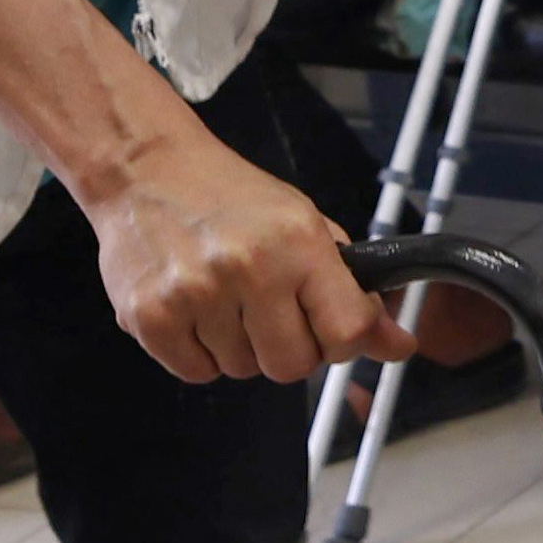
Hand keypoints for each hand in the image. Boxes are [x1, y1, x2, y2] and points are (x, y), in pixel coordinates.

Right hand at [83, 124, 386, 383]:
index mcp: (297, 242)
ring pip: (242, 371)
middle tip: (270, 312)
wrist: (143, 169)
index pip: (348, 331)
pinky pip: (197, 373)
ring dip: (240, 347)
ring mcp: (194, 294)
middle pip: (293, 366)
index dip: (344, 341)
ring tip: (225, 298)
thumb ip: (354, 290)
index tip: (331, 329)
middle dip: (289, 349)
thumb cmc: (229, 196)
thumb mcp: (306, 226)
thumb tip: (398, 345)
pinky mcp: (148, 317)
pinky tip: (195, 310)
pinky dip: (200, 353)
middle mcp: (248, 269)